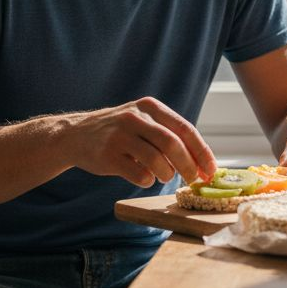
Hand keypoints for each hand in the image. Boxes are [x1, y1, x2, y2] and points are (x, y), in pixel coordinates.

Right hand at [69, 97, 216, 187]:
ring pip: (156, 160)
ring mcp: (119, 135)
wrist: (76, 135)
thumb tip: (201, 163)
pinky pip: (138, 174)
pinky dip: (147, 180)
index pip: (184, 128)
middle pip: (172, 144)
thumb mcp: (142, 121)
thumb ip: (168, 135)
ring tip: (164, 176)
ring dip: (167, 174)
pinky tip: (143, 177)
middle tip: (193, 179)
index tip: (211, 169)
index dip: (201, 151)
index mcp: (149, 107)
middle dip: (188, 166)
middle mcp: (135, 117)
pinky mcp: (107, 155)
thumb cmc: (119, 132)